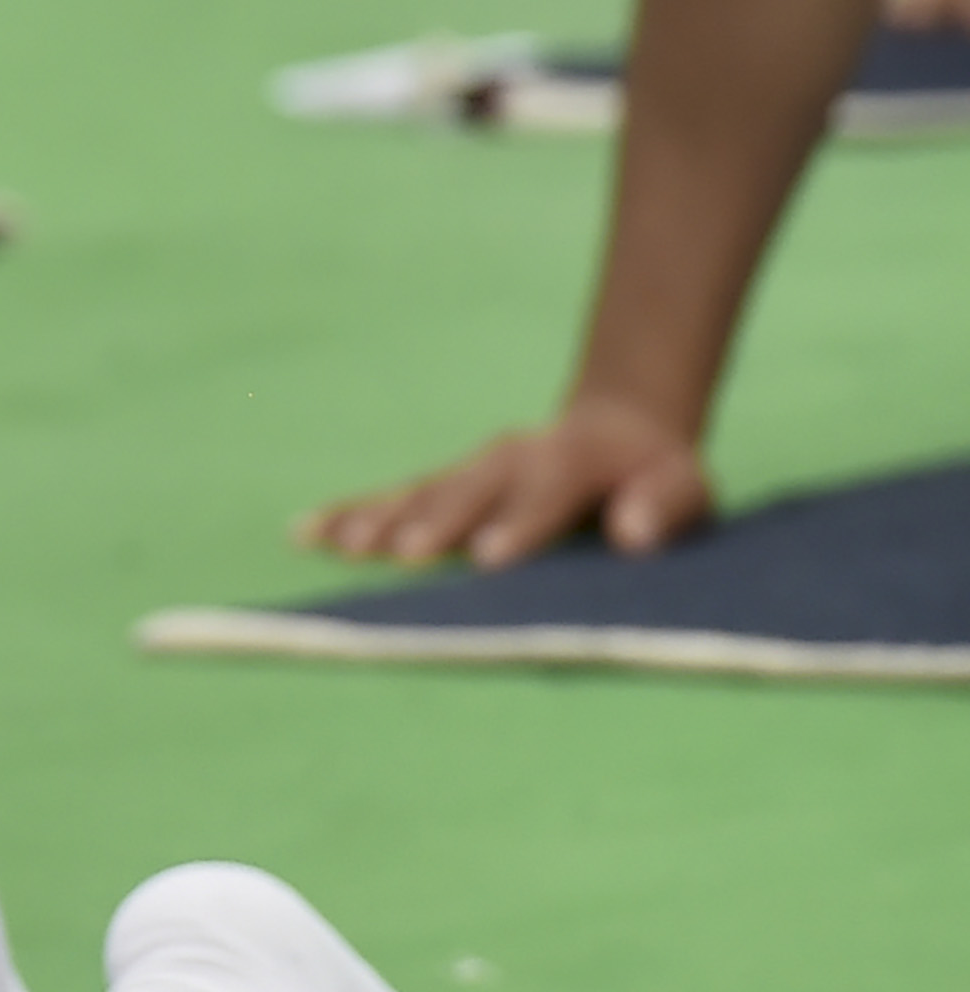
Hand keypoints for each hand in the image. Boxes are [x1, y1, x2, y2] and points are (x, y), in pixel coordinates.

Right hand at [301, 396, 716, 568]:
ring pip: (421, 492)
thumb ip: (666, 507)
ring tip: (348, 547)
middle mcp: (511, 457)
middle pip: (469, 489)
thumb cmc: (655, 480)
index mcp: (573, 459)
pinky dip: (346, 515)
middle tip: (404, 553)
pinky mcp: (438, 485)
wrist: (616, 434)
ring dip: (383, 519)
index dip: (519, 523)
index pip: (546, 490)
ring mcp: (469, 470)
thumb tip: (635, 534)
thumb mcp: (687, 489)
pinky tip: (304, 532)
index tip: (489, 557)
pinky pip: (389, 498)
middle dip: (436, 522)